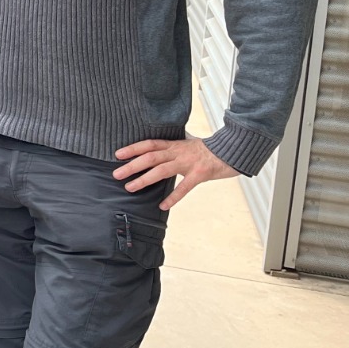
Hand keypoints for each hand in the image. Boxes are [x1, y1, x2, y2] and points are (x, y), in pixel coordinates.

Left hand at [113, 136, 236, 210]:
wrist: (232, 150)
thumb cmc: (209, 148)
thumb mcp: (189, 142)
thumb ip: (175, 145)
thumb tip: (161, 145)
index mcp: (174, 145)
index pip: (149, 144)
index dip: (133, 149)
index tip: (117, 154)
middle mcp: (178, 152)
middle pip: (150, 158)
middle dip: (132, 166)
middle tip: (116, 174)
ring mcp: (188, 163)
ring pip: (162, 171)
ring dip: (144, 179)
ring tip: (130, 187)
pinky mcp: (200, 175)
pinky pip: (184, 187)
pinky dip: (173, 197)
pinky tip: (162, 206)